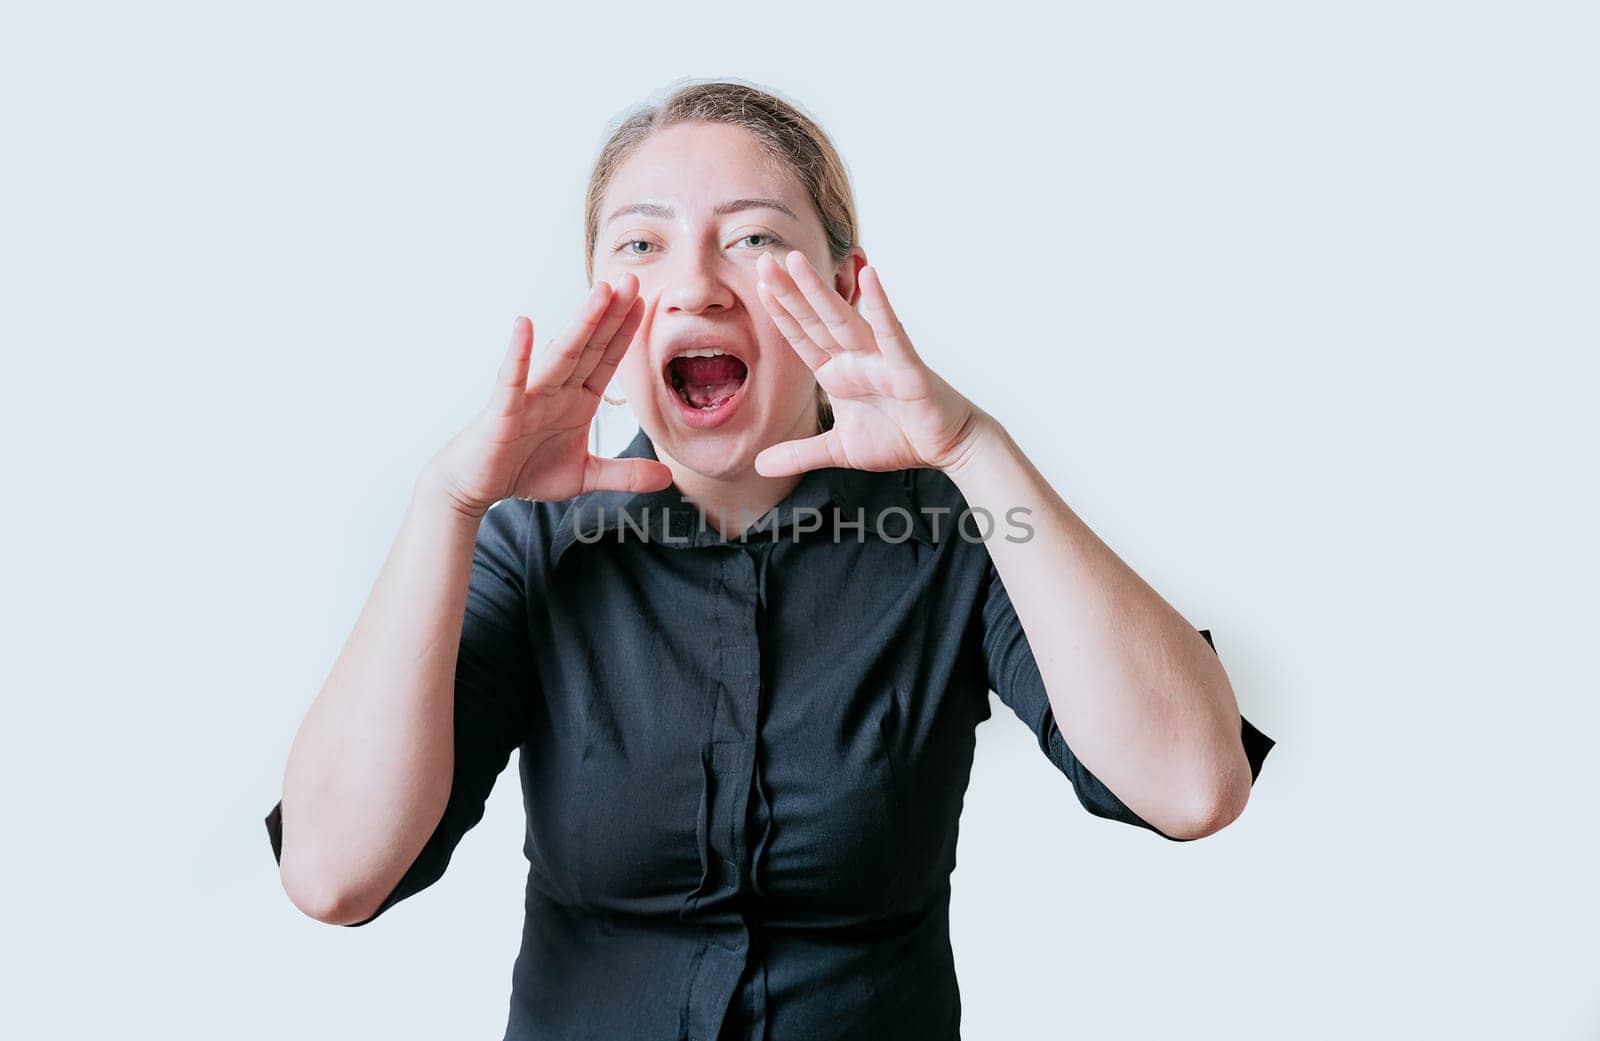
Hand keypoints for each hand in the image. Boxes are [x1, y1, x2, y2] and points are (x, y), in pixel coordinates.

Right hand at [422, 272, 672, 517]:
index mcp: (577, 400)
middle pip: (590, 347)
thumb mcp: (585, 476)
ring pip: (561, 356)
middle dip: (611, 315)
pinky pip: (512, 381)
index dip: (625, 333)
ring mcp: (530, 397)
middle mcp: (556, 390)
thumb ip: (624, 475)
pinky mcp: (503, 413)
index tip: (645, 302)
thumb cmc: (525, 470)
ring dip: (581, 325)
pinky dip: (518, 355)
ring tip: (600, 293)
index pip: (607, 360)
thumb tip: (665, 477)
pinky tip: (524, 326)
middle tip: (633, 280)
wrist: (477, 485)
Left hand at [753, 250, 989, 476]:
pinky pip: (892, 334)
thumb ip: (799, 455)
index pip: (802, 338)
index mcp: (838, 372)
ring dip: (818, 291)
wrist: (948, 447)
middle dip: (789, 291)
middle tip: (762, 260)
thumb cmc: (900, 438)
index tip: (759, 285)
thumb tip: (760, 467)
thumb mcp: (838, 451)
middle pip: (815, 320)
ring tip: (795, 261)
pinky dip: (882, 306)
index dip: (781, 314)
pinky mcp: (908, 368)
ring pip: (844, 319)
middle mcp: (856, 359)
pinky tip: (870, 275)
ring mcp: (881, 359)